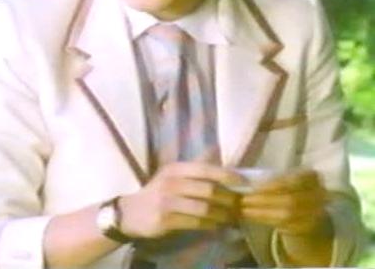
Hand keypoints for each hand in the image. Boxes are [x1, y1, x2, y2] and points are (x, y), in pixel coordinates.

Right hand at [119, 162, 241, 238]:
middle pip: (208, 189)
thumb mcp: (172, 175)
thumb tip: (216, 149)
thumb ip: (194, 166)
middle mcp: (171, 182)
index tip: (244, 183)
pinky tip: (217, 226)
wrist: (130, 213)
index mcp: (175, 169)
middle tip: (239, 204)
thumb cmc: (157, 193)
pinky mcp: (166, 219)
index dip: (226, 175)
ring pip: (204, 208)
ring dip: (222, 214)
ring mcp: (167, 201)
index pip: (205, 169)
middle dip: (228, 198)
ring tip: (231, 217)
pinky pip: (195, 222)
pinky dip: (210, 225)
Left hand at [239, 168, 329, 235]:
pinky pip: (286, 226)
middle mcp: (320, 194)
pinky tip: (250, 217)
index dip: (272, 184)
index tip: (252, 187)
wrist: (304, 211)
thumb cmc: (283, 188)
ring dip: (261, 212)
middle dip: (263, 200)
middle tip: (242, 200)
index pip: (292, 180)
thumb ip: (264, 174)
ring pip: (287, 214)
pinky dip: (266, 221)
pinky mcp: (308, 227)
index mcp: (311, 176)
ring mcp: (317, 213)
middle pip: (289, 199)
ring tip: (242, 209)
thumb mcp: (278, 177)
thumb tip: (235, 169)